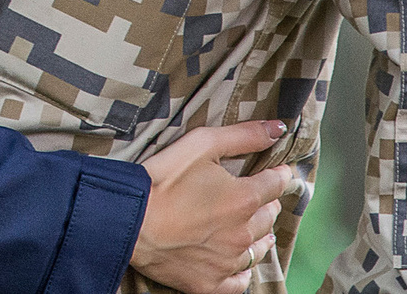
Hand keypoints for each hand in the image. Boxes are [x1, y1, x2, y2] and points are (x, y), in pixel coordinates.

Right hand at [131, 120, 299, 293]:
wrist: (128, 219)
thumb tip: (277, 128)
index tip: (277, 171)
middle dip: (266, 203)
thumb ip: (243, 136)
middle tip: (257, 196)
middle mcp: (242, 233)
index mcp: (244, 198)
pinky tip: (237, 262)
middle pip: (269, 216)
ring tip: (253, 227)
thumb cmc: (161, 179)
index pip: (276, 185)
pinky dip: (242, 272)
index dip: (278, 175)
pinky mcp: (211, 283)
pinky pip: (240, 282)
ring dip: (259, 235)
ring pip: (258, 249)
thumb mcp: (200, 144)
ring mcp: (228, 261)